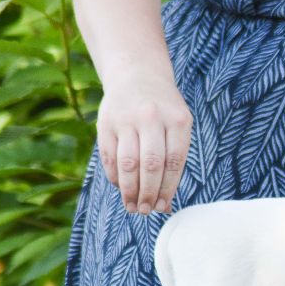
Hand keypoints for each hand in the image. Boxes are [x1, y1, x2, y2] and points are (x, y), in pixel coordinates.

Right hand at [96, 73, 192, 214]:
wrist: (137, 74)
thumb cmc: (164, 109)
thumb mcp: (178, 124)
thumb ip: (174, 159)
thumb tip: (165, 203)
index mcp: (177, 120)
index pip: (173, 162)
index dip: (167, 188)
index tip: (163, 206)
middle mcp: (152, 118)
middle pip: (150, 165)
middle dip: (148, 193)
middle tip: (146, 211)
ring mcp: (127, 119)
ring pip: (127, 163)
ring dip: (129, 190)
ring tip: (132, 206)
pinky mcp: (106, 123)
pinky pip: (110, 157)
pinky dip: (115, 177)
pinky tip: (120, 188)